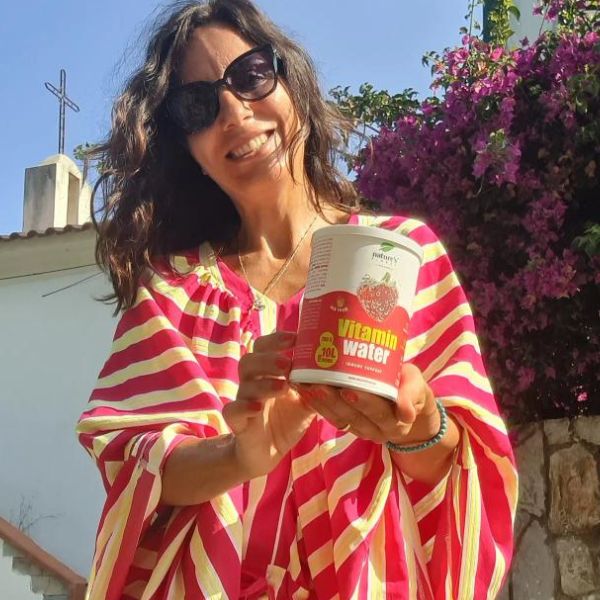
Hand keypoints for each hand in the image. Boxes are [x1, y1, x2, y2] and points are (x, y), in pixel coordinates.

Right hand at [222, 331, 315, 479]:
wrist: (266, 452)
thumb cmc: (287, 419)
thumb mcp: (307, 402)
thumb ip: (318, 386)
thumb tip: (342, 371)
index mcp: (268, 372)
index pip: (265, 347)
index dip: (276, 340)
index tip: (295, 338)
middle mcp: (253, 382)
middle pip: (251, 361)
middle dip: (269, 359)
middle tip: (288, 363)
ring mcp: (243, 401)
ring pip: (245, 385)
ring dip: (264, 383)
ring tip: (283, 386)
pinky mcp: (237, 422)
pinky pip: (232, 411)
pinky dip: (243, 407)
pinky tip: (257, 407)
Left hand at [296, 364, 439, 445]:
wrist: (407, 406)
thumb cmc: (410, 387)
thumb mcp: (417, 385)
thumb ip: (411, 394)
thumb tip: (406, 414)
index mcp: (396, 421)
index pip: (379, 412)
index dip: (363, 403)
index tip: (348, 390)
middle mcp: (377, 430)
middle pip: (354, 416)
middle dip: (334, 401)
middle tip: (319, 384)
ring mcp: (360, 429)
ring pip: (339, 418)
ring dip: (320, 402)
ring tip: (305, 385)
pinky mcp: (346, 424)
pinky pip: (330, 416)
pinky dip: (316, 403)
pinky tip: (302, 388)